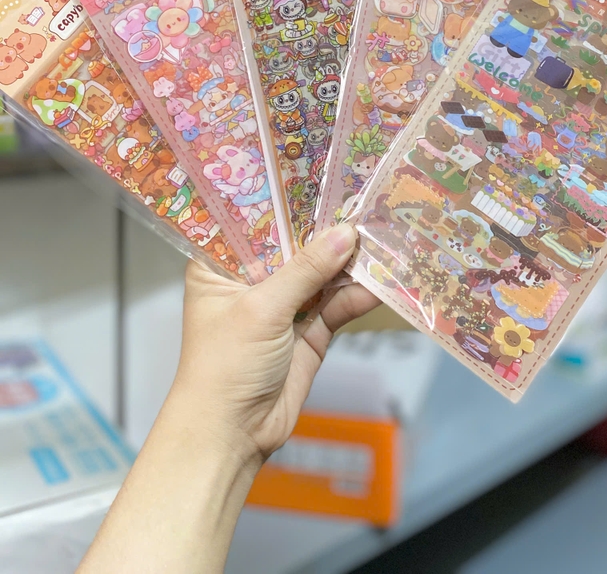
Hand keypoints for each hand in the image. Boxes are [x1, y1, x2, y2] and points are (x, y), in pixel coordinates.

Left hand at [170, 223, 378, 466]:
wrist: (232, 436)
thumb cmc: (224, 366)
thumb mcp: (262, 309)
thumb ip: (305, 270)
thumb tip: (346, 233)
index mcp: (221, 264)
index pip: (255, 222)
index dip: (286, 201)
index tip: (321, 175)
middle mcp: (251, 279)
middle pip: (294, 245)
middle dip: (326, 230)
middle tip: (362, 201)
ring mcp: (282, 305)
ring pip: (320, 274)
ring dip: (347, 263)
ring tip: (380, 239)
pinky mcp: (308, 332)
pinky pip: (336, 305)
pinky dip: (356, 296)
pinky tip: (379, 283)